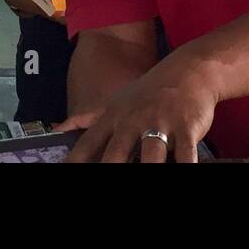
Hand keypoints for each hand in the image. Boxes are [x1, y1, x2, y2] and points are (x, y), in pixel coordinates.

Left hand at [64, 54, 218, 162]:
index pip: (88, 143)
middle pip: (115, 154)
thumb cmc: (149, 93)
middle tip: (101, 178)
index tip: (64, 169)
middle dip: (109, 167)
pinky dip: (185, 165)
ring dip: (148, 169)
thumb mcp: (117, 102)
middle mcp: (133, 121)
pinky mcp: (186, 128)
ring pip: (151, 158)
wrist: (188, 70)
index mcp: (114, 117)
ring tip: (145, 175)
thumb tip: (59, 128)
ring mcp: (160, 123)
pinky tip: (183, 169)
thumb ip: (89, 120)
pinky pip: (186, 156)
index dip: (75, 160)